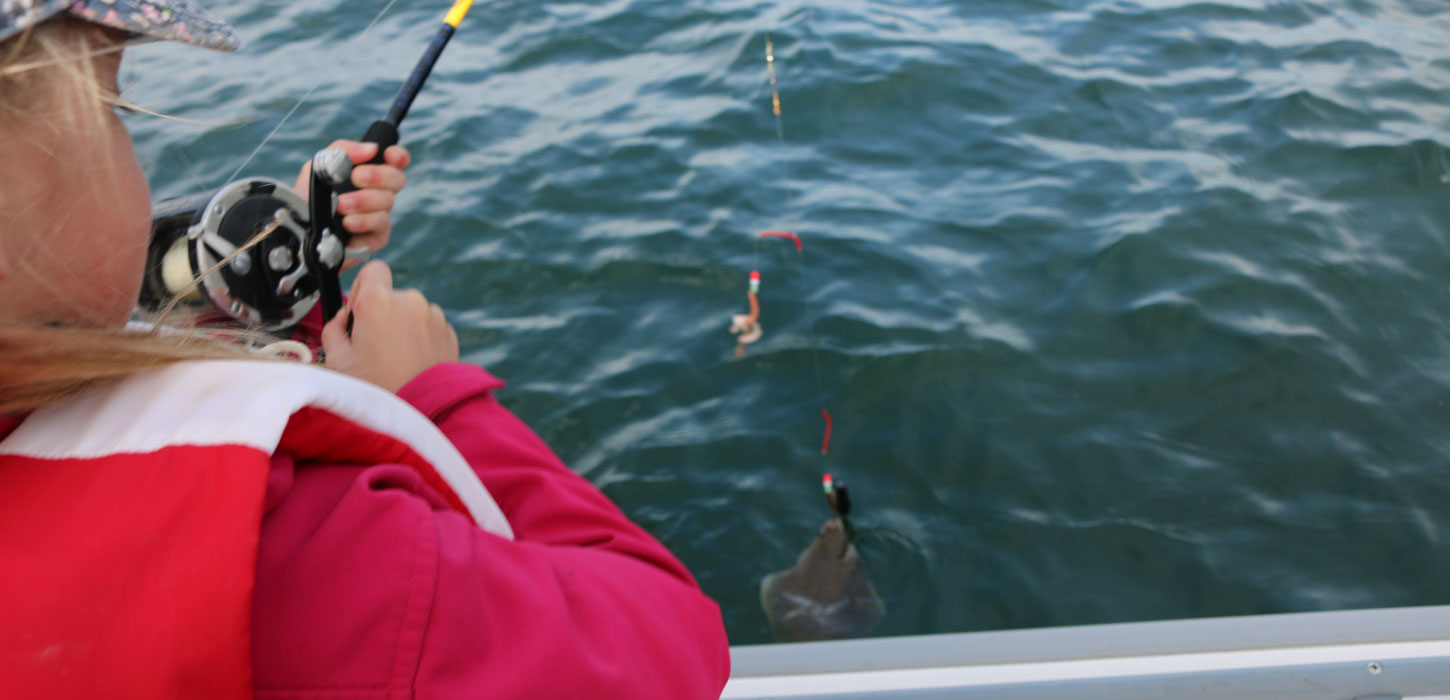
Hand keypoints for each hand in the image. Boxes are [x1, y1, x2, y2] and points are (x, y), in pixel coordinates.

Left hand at [295, 139, 410, 270]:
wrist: (296, 229)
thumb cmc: (306, 197)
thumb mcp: (317, 167)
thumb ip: (342, 151)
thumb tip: (371, 149)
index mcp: (368, 173)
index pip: (396, 162)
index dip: (398, 156)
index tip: (388, 155)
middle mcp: (377, 193)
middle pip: (398, 180)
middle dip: (379, 176)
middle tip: (356, 178)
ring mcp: (379, 215)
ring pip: (388, 203)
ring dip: (363, 201)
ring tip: (341, 206)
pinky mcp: (376, 237)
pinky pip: (381, 226)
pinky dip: (364, 222)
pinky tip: (347, 223)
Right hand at [321, 260, 458, 393]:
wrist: (421, 411)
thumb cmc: (376, 388)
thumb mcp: (337, 359)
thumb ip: (333, 328)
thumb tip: (343, 318)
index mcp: (378, 301)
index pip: (373, 269)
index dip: (362, 288)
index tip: (359, 312)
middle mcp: (410, 301)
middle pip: (391, 296)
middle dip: (382, 315)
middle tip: (374, 348)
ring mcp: (433, 316)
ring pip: (411, 313)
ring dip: (403, 328)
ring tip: (396, 361)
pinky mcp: (449, 332)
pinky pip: (429, 328)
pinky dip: (421, 340)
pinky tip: (413, 364)